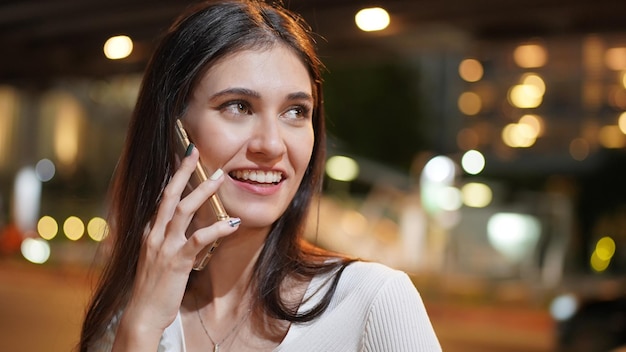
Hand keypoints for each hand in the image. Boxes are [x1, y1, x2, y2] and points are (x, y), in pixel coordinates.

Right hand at [112, 147, 238, 350]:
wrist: (142, 314)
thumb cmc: (152, 288)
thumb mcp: (156, 258)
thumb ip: (167, 240)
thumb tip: (182, 228)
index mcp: (150, 233)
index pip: (160, 198)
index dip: (172, 177)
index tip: (182, 158)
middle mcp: (154, 235)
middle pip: (168, 196)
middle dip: (182, 172)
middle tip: (194, 152)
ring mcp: (164, 247)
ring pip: (182, 211)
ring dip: (202, 192)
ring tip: (220, 178)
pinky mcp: (176, 262)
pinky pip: (198, 240)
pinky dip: (217, 229)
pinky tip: (233, 224)